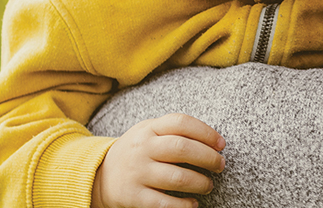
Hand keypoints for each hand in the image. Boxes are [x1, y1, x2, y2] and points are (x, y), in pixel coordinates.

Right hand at [91, 113, 225, 207]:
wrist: (100, 175)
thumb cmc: (137, 152)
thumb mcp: (148, 132)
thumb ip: (174, 131)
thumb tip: (213, 141)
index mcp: (148, 129)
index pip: (181, 123)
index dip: (206, 132)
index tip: (221, 144)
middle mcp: (142, 149)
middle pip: (182, 148)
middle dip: (209, 158)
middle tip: (220, 166)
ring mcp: (138, 173)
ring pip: (178, 178)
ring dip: (201, 183)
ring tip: (208, 185)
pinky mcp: (134, 196)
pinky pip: (165, 203)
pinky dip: (184, 205)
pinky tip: (193, 203)